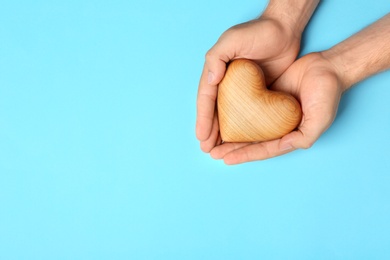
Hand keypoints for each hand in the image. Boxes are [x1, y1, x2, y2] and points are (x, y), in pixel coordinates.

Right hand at [196, 17, 300, 152]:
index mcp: (217, 72)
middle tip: (207, 150)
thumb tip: (211, 80)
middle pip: (215, 111)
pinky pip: (248, 114)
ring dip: (223, 134)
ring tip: (219, 151)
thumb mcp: (232, 40)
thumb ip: (217, 58)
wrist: (285, 29)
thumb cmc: (258, 32)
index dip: (203, 118)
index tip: (201, 137)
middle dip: (210, 131)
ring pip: (230, 116)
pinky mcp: (258, 93)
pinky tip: (240, 140)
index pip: (207, 99)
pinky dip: (242, 128)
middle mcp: (227, 83)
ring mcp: (242, 89)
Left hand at [210, 53, 343, 163]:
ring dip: (231, 133)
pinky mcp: (267, 96)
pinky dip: (236, 113)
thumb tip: (284, 146)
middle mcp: (278, 126)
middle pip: (251, 140)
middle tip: (212, 152)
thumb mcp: (319, 119)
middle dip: (232, 148)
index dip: (245, 155)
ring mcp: (272, 112)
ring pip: (247, 125)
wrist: (327, 66)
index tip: (225, 159)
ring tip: (212, 139)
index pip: (263, 148)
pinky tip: (223, 116)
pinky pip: (248, 106)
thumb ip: (304, 137)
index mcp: (290, 136)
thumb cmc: (327, 94)